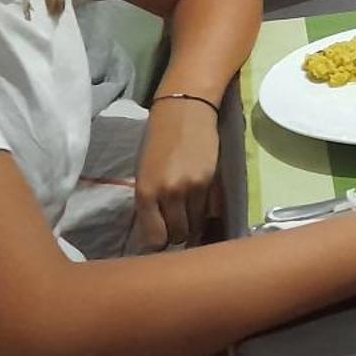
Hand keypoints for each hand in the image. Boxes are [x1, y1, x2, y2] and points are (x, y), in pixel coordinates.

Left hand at [134, 99, 220, 249]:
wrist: (185, 111)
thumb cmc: (158, 141)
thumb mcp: (144, 173)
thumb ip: (149, 202)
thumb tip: (156, 230)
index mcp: (145, 191)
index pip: (154, 237)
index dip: (158, 244)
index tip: (160, 242)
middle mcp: (168, 193)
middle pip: (176, 235)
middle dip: (176, 236)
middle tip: (175, 228)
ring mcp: (191, 188)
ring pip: (194, 226)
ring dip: (191, 226)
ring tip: (188, 217)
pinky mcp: (210, 181)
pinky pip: (207, 211)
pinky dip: (203, 213)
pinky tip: (199, 204)